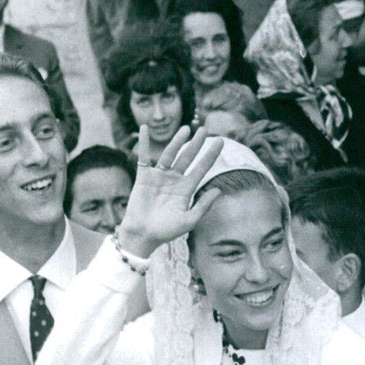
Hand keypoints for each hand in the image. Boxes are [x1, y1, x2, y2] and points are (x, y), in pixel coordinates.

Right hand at [117, 126, 223, 258]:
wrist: (143, 235)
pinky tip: (144, 129)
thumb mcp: (189, 220)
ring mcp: (159, 177)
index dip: (210, 155)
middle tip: (205, 129)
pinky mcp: (144, 177)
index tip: (221, 142)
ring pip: (169, 154)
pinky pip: (144, 157)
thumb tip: (219, 190)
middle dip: (196, 144)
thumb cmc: (166, 231)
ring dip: (177, 141)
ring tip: (186, 129)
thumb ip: (203, 205)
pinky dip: (144, 143)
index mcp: (186, 189)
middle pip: (187, 157)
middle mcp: (174, 179)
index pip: (201, 168)